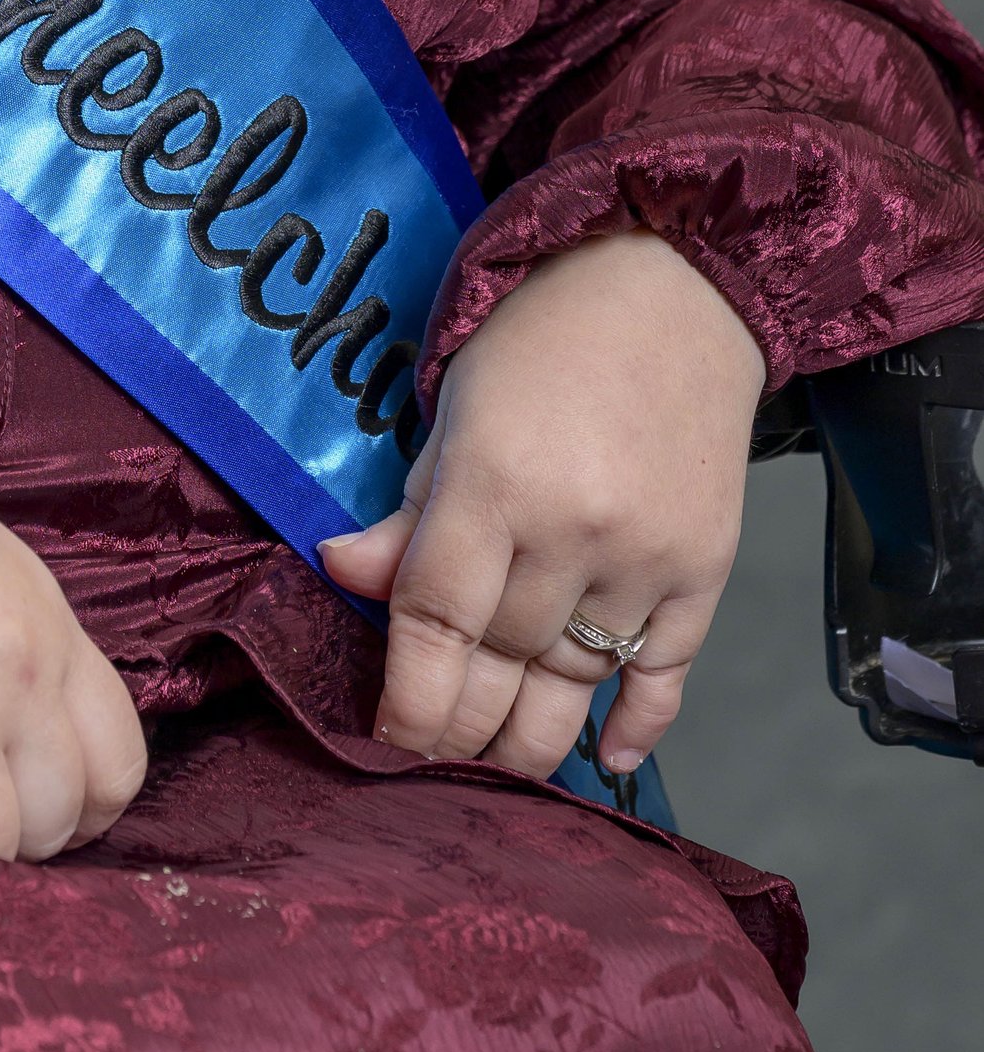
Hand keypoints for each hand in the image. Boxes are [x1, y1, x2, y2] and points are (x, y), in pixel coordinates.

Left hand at [319, 229, 765, 778]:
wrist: (678, 289)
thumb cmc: (547, 335)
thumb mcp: (457, 403)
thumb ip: (409, 505)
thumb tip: (345, 576)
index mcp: (495, 480)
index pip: (438, 615)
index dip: (410, 689)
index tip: (388, 733)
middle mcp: (574, 530)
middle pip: (504, 657)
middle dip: (461, 721)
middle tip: (432, 756)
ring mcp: (646, 557)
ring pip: (576, 677)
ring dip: (533, 732)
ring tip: (496, 761)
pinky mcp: (706, 570)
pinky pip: (667, 672)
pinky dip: (638, 723)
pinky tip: (607, 759)